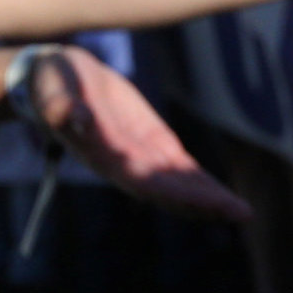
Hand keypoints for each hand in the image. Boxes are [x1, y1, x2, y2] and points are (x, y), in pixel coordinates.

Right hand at [12, 45, 251, 220]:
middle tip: (241, 214)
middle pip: (169, 190)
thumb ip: (61, 106)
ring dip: (208, 198)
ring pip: (178, 182)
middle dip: (204, 203)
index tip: (206, 203)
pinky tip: (223, 195)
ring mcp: (139, 155)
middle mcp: (124, 163)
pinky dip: (200, 181)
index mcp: (104, 156)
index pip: (145, 181)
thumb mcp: (52, 89)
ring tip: (241, 212)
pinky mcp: (150, 141)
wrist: (55, 78)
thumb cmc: (50, 85)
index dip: (176, 194)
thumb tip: (76, 118)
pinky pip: (178, 166)